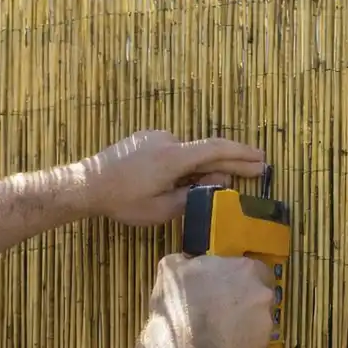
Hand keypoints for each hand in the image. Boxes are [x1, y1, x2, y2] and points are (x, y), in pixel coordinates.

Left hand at [79, 130, 266, 226]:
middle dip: (233, 161)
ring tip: (216, 184)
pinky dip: (185, 163)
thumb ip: (194, 195)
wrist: (87, 183)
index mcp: (174, 157)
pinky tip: (184, 179)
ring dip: (203, 167)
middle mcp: (168, 140)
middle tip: (256, 168)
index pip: (217, 150)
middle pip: (207, 150)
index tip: (261, 160)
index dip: (241, 155)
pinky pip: (173, 151)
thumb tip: (218, 183)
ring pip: (188, 153)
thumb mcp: (162, 209)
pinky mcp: (145, 139)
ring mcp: (155, 137)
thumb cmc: (123, 201)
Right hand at [150, 253, 275, 347]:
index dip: (239, 278)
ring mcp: (265, 322)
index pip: (254, 269)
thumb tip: (186, 261)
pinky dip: (240, 344)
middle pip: (259, 294)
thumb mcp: (170, 269)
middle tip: (222, 309)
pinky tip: (221, 347)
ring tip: (219, 332)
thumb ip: (185, 261)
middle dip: (244, 300)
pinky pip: (252, 343)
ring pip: (257, 320)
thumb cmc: (179, 303)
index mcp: (245, 269)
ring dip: (243, 323)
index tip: (226, 286)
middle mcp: (262, 293)